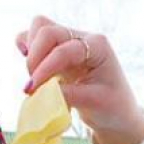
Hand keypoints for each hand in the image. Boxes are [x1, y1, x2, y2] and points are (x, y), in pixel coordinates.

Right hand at [16, 16, 143, 143]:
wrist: (117, 114)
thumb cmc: (113, 107)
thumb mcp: (94, 102)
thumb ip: (66, 94)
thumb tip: (38, 90)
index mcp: (97, 46)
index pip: (63, 50)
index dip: (45, 68)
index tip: (33, 89)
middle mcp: (82, 38)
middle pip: (47, 30)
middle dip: (35, 57)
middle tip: (33, 85)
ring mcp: (69, 42)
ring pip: (39, 28)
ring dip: (31, 51)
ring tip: (34, 77)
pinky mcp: (57, 51)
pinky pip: (34, 38)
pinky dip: (27, 48)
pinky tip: (32, 68)